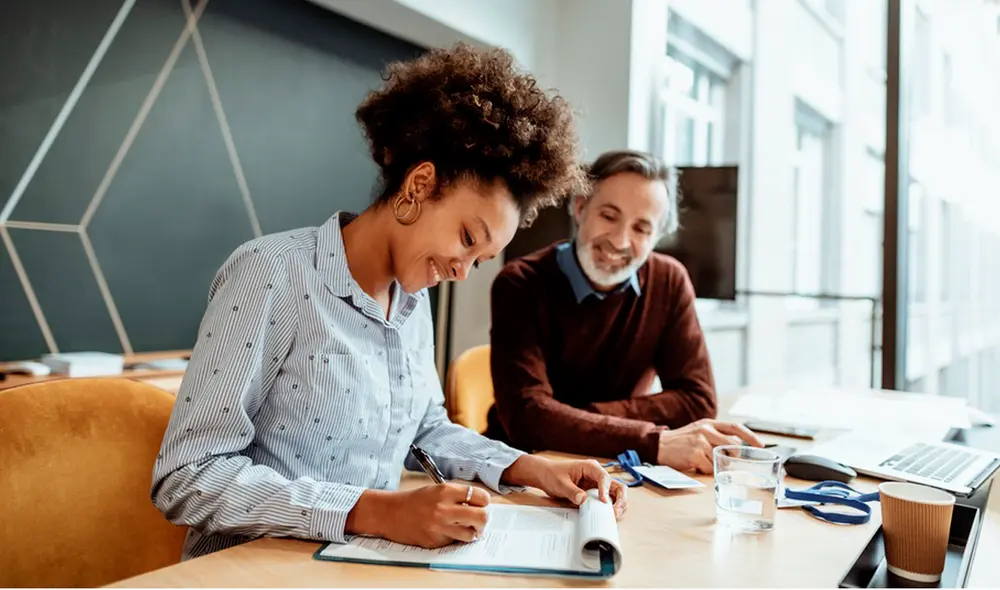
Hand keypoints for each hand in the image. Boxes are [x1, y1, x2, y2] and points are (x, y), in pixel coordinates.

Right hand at [348, 483, 489, 548]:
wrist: (390, 513)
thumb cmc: (414, 501)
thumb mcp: (436, 490)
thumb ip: (457, 495)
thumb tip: (480, 504)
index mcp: (446, 491)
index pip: (480, 496)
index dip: (485, 502)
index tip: (483, 505)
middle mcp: (444, 508)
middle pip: (481, 516)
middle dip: (484, 520)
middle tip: (480, 520)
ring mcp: (440, 526)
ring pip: (471, 534)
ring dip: (472, 532)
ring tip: (465, 528)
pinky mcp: (435, 540)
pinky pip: (454, 541)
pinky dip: (455, 538)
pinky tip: (446, 532)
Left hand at [505, 455, 626, 518]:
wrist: (544, 475)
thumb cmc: (552, 474)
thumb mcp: (560, 483)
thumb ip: (572, 492)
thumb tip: (583, 500)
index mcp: (590, 467)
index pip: (604, 478)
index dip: (606, 490)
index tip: (603, 501)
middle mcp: (597, 475)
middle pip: (617, 485)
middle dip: (620, 499)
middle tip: (615, 512)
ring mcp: (597, 484)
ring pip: (616, 494)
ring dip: (618, 505)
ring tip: (614, 516)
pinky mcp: (594, 493)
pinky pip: (607, 500)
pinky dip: (610, 507)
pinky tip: (608, 516)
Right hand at [656, 419, 762, 472]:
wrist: (659, 445)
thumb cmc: (682, 441)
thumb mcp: (699, 432)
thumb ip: (716, 436)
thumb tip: (738, 449)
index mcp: (709, 423)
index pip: (736, 427)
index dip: (751, 436)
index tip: (761, 445)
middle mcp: (706, 429)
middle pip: (733, 445)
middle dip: (735, 457)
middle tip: (732, 464)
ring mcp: (700, 441)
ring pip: (722, 458)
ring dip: (717, 464)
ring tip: (706, 463)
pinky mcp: (695, 454)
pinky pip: (710, 467)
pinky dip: (706, 470)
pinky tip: (697, 465)